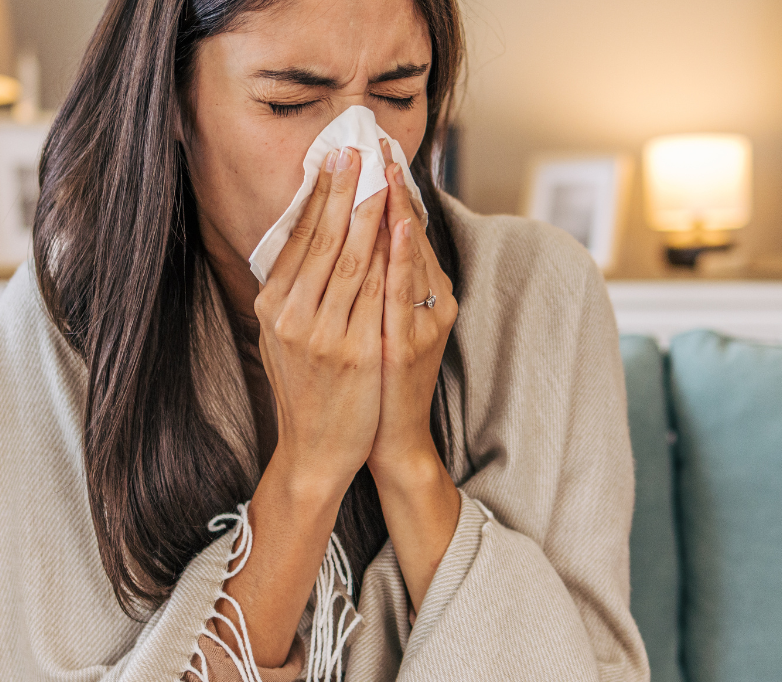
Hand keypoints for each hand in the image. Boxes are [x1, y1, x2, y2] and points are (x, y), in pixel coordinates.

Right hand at [253, 146, 391, 495]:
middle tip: (357, 149)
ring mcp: (325, 334)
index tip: (332, 160)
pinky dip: (390, 254)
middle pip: (323, 239)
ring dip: (370, 210)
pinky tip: (400, 224)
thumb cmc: (303, 390)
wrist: (315, 450)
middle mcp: (293, 316)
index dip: (317, 196)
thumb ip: (288, 292)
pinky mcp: (357, 352)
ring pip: (353, 258)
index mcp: (273, 307)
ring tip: (382, 173)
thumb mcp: (280, 338)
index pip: (298, 238)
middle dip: (343, 189)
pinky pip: (378, 292)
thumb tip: (299, 239)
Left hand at [368, 140, 459, 484]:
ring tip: (389, 167)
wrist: (384, 440)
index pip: (406, 230)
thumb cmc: (374, 380)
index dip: (393, 188)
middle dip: (395, 185)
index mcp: (423, 293)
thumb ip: (373, 281)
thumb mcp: (375, 321)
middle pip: (412, 234)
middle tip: (379, 141)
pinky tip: (398, 224)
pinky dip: (404, 255)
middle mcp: (432, 302)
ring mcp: (425, 322)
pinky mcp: (412, 343)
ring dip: (401, 208)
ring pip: (411, 256)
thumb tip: (350, 235)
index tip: (376, 147)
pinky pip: (405, 291)